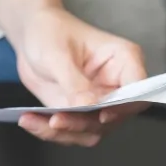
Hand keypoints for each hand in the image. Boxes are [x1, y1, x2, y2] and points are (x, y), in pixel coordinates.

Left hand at [13, 7, 146, 145]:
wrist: (31, 36)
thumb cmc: (50, 32)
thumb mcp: (58, 54)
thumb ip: (74, 82)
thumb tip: (88, 105)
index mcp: (123, 61)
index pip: (137, 92)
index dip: (124, 108)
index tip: (101, 115)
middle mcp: (115, 85)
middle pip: (113, 118)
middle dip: (82, 124)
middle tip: (56, 121)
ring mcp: (98, 102)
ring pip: (91, 131)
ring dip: (63, 132)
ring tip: (32, 120)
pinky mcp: (79, 113)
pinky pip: (70, 133)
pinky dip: (48, 131)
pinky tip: (29, 121)